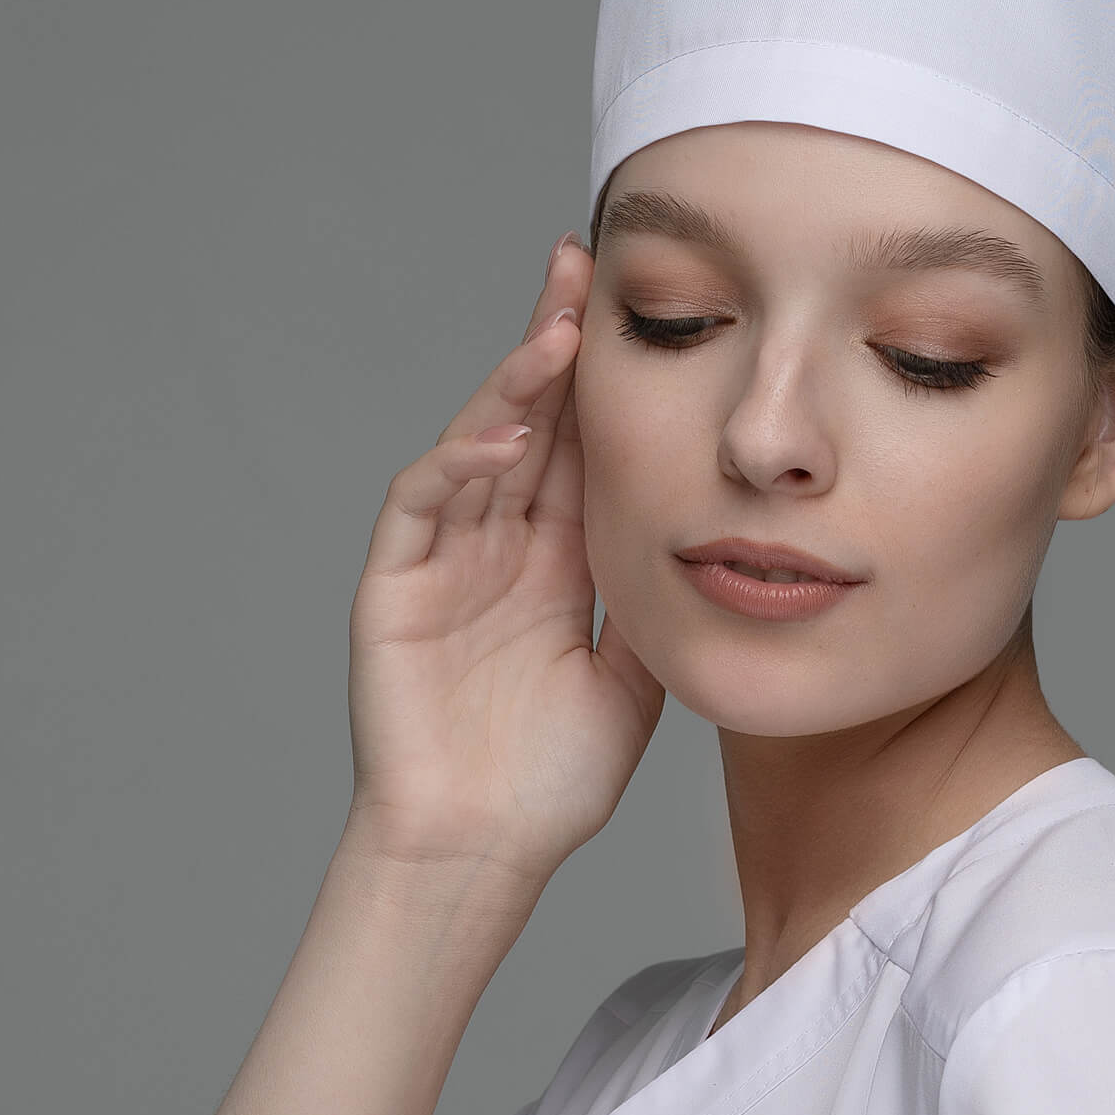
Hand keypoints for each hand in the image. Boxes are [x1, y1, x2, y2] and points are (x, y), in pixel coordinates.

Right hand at [342, 234, 664, 887]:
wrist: (481, 851)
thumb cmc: (551, 781)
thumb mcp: (635, 676)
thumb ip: (658, 602)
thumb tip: (721, 538)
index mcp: (555, 559)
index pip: (582, 444)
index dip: (603, 375)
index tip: (637, 301)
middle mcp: (497, 545)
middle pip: (527, 420)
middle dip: (552, 342)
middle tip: (580, 262)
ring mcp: (442, 561)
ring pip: (476, 447)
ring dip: (513, 386)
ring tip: (556, 332)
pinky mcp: (394, 589)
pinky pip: (422, 506)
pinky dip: (458, 463)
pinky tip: (503, 433)